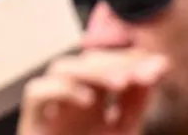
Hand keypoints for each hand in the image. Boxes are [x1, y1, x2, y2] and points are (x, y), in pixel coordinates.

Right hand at [18, 49, 167, 134]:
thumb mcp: (123, 131)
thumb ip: (135, 104)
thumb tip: (153, 68)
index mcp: (91, 102)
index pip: (104, 64)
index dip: (127, 58)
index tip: (155, 63)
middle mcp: (68, 100)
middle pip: (82, 61)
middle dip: (112, 62)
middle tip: (137, 73)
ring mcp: (49, 108)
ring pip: (59, 68)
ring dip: (91, 71)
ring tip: (120, 83)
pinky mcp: (32, 122)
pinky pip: (37, 92)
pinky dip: (62, 90)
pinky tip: (88, 100)